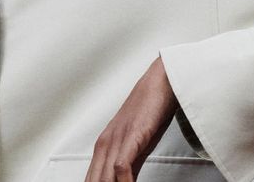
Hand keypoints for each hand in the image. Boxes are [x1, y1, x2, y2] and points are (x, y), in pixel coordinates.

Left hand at [84, 56, 179, 181]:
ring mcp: (116, 140)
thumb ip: (129, 164)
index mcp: (103, 147)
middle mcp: (105, 145)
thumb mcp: (137, 143)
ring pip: (104, 178)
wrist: (162, 82)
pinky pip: (122, 165)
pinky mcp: (132, 136)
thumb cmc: (151, 110)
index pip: (91, 180)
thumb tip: (125, 181)